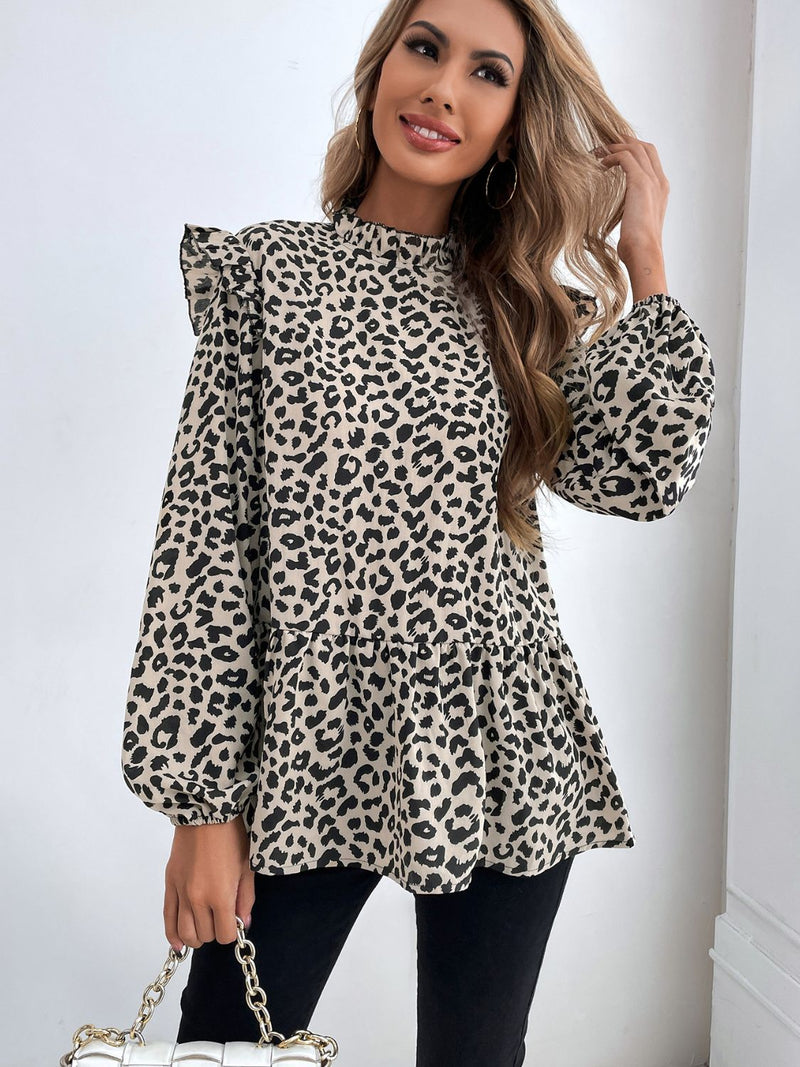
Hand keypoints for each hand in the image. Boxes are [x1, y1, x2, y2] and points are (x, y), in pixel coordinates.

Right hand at [164, 813, 254, 950]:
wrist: (205, 813)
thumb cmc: (231, 836)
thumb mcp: (246, 867)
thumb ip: (245, 899)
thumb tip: (244, 923)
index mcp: (220, 895)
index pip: (225, 935)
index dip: (232, 931)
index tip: (234, 921)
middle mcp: (198, 898)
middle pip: (205, 935)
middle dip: (215, 930)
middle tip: (222, 916)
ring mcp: (181, 893)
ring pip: (185, 933)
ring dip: (197, 935)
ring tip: (205, 925)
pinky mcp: (170, 884)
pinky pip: (167, 919)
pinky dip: (173, 936)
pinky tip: (179, 945)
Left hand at [594, 136, 669, 263]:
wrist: (644, 253)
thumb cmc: (637, 247)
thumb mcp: (636, 224)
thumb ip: (633, 212)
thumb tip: (623, 217)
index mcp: (661, 189)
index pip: (650, 158)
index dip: (633, 150)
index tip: (614, 152)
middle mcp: (659, 181)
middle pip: (645, 147)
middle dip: (624, 141)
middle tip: (604, 145)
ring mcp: (652, 180)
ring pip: (635, 148)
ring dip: (614, 147)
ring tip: (597, 152)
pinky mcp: (640, 183)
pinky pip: (625, 157)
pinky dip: (611, 156)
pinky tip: (600, 164)